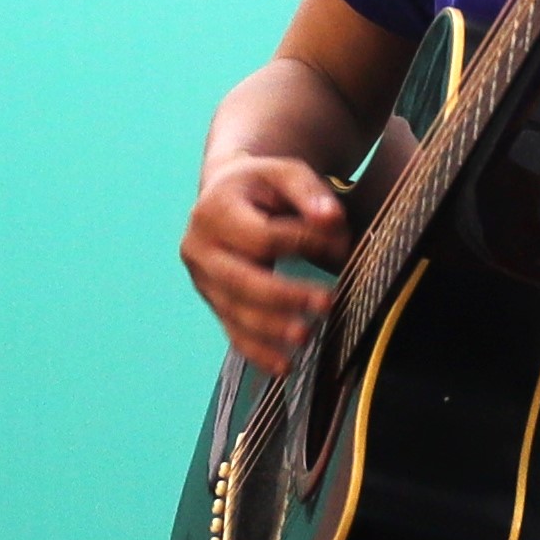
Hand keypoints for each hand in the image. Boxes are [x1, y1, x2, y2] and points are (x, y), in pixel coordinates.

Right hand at [184, 152, 353, 373]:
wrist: (225, 196)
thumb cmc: (261, 185)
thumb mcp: (284, 173)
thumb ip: (309, 192)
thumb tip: (332, 220)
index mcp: (213, 212)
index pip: (261, 238)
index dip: (302, 243)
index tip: (340, 246)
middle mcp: (199, 249)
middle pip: (242, 281)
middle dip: (285, 296)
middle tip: (327, 304)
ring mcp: (203, 281)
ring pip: (236, 312)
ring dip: (272, 329)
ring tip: (306, 337)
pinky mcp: (214, 303)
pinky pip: (233, 332)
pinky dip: (258, 352)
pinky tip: (284, 367)